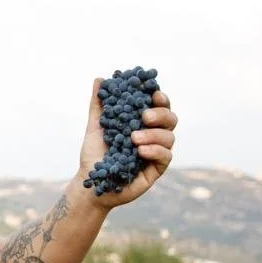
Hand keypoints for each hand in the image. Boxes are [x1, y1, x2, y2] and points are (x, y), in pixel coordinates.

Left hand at [77, 76, 177, 207]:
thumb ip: (99, 105)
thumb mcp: (95, 127)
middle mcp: (153, 135)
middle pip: (170, 119)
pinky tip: (140, 150)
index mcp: (142, 123)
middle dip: (160, 114)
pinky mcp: (156, 169)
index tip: (153, 94)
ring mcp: (156, 152)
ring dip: (154, 134)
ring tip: (134, 138)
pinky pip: (166, 156)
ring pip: (169, 137)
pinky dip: (155, 150)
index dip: (160, 98)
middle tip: (144, 116)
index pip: (159, 106)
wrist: (91, 183)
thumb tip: (99, 79)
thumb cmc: (94, 155)